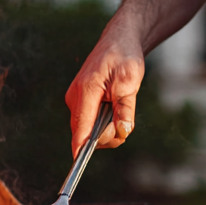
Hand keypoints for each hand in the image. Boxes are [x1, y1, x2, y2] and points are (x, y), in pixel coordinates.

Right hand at [64, 11, 144, 156]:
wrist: (119, 39)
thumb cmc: (124, 57)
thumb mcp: (130, 82)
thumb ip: (125, 109)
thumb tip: (122, 132)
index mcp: (85, 92)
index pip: (80, 130)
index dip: (81, 150)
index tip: (79, 165)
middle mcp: (75, 98)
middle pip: (86, 134)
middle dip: (107, 134)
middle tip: (124, 116)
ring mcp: (76, 100)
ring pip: (89, 129)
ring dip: (107, 125)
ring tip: (120, 102)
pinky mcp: (81, 101)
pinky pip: (91, 121)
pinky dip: (104, 119)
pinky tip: (113, 103)